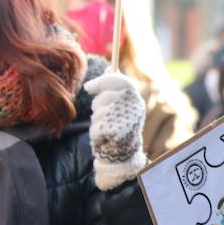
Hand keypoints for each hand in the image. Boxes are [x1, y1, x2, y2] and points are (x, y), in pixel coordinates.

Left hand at [85, 72, 147, 189]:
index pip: (120, 81)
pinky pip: (96, 127)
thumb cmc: (119, 127)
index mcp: (135, 100)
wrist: (123, 156)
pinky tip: (104, 138)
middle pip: (105, 96)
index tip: (87, 87)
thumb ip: (115, 88)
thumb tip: (109, 68)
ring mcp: (126, 122)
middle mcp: (134, 109)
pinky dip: (96, 133)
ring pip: (99, 112)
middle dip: (98, 105)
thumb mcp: (120, 106)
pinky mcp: (117, 135)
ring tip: (106, 128)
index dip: (102, 81)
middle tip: (101, 113)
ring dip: (97, 121)